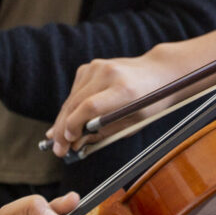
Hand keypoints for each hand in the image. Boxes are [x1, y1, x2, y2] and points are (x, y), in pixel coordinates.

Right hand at [44, 49, 181, 155]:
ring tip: (59, 139)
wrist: (158, 71)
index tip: (68, 141)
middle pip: (76, 103)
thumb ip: (104, 132)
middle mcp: (109, 74)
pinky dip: (72, 106)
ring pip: (72, 98)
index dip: (75, 124)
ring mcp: (98, 67)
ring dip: (63, 119)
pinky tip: (71, 119)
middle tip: (57, 148)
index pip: (91, 106)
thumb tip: (75, 144)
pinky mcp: (91, 66)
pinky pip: (75, 91)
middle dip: (63, 128)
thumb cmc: (149, 102)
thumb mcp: (133, 123)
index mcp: (125, 90)